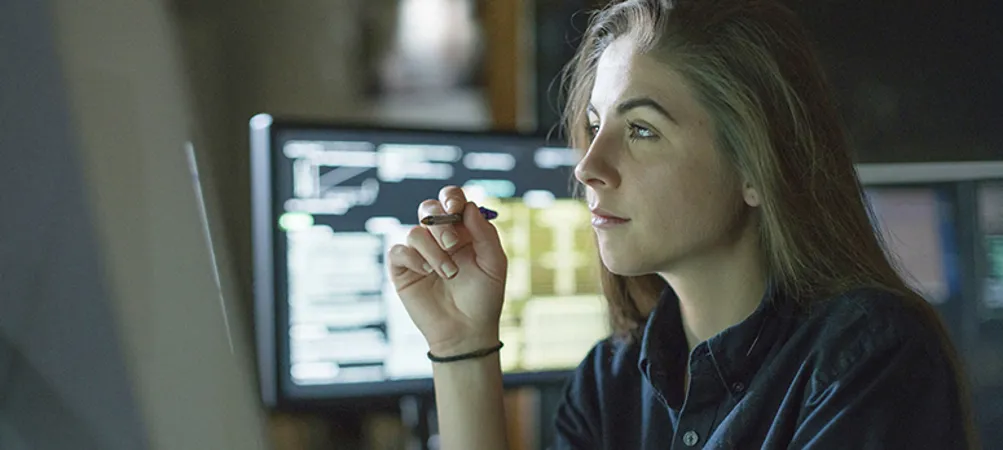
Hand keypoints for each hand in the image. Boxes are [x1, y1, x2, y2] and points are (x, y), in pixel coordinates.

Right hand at [386, 186, 507, 356]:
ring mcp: (419, 253)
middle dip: (441, 223)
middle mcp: (439, 238)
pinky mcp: (403, 270)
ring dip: (433, 251)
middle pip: (428, 208)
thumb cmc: (484, 297)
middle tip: (453, 245)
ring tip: (449, 274)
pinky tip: (426, 274)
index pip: (452, 201)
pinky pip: (398, 251)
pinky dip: (413, 259)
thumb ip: (484, 234)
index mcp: (462, 231)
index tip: (456, 210)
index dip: (451, 198)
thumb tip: (469, 207)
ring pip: (415, 232)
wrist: (467, 331)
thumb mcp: (494, 263)